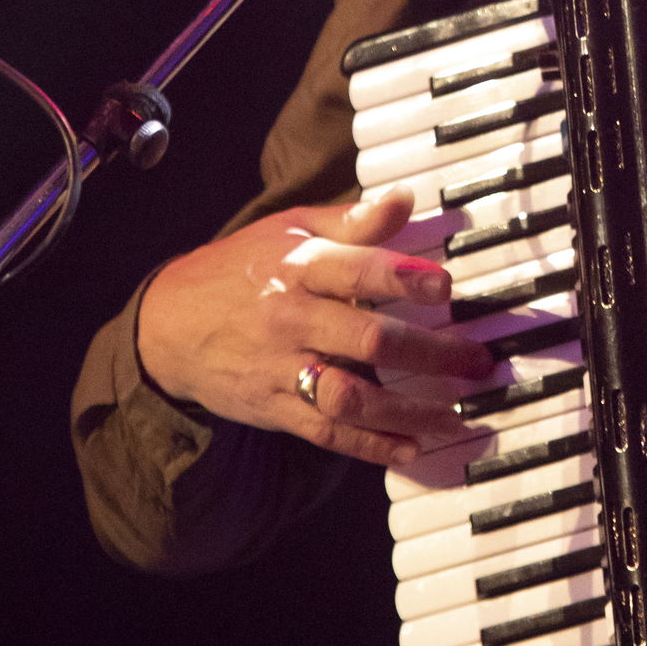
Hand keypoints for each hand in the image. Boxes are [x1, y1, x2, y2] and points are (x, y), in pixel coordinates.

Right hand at [135, 186, 496, 469]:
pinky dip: (371, 445)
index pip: (355, 269)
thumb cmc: (242, 269)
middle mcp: (291, 319)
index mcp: (297, 267)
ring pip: (351, 396)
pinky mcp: (276, 409)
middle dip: (429, 353)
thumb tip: (407, 197)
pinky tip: (412, 448)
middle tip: (478, 361)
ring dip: (408, 410)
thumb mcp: (290, 230)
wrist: (168, 326)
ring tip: (456, 414)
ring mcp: (282, 369)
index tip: (445, 285)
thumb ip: (353, 221)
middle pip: (367, 339)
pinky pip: (328, 432)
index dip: (402, 276)